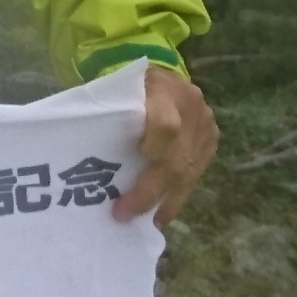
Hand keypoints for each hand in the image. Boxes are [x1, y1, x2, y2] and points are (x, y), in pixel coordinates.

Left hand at [115, 62, 217, 226]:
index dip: (152, 154)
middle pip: (177, 159)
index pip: (165, 126)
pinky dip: (178, 193)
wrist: (158, 74)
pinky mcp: (211, 138)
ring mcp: (205, 123)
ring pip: (189, 171)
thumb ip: (107, 117)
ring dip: (166, 200)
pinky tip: (163, 211)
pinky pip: (196, 172)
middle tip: (124, 213)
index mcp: (162, 89)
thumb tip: (85, 160)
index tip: (128, 174)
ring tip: (146, 222)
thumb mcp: (112, 90)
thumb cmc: (125, 86)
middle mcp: (191, 105)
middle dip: (150, 191)